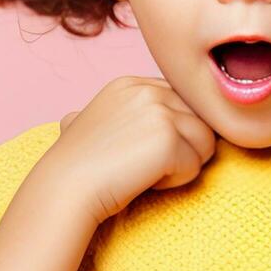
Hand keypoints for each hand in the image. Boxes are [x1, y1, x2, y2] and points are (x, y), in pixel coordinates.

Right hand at [43, 76, 217, 223]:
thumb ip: (105, 113)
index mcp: (131, 83)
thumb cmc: (75, 165)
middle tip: (143, 164)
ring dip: (181, 165)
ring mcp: (159, 111)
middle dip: (182, 147)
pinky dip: (175, 181)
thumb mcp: (84, 122)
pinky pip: (195, 166)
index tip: (141, 151)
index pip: (183, 103)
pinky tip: (144, 181)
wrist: (66, 188)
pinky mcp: (168, 138)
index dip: (172, 132)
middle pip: (199, 120)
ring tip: (145, 172)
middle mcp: (147, 89)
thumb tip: (76, 117)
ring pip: (205, 142)